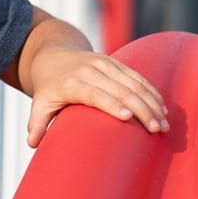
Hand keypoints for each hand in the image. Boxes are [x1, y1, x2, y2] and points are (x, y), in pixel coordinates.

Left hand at [24, 48, 168, 146]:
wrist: (54, 55)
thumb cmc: (48, 87)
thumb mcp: (39, 103)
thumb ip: (36, 123)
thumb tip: (32, 143)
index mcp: (73, 82)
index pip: (95, 93)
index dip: (111, 104)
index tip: (128, 117)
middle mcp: (91, 70)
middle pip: (120, 89)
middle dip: (141, 109)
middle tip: (157, 129)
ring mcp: (106, 64)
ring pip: (134, 82)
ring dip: (152, 102)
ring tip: (165, 123)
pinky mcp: (116, 62)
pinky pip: (138, 77)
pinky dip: (151, 92)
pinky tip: (163, 108)